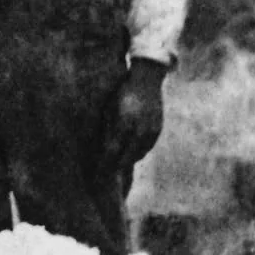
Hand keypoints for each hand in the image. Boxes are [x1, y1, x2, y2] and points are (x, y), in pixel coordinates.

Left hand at [102, 58, 167, 173]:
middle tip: (105, 175)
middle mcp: (139, 129)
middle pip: (126, 158)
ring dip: (126, 161)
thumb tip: (101, 148)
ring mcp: (150, 130)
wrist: (147, 80)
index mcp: (124, 122)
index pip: (112, 151)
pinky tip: (129, 153)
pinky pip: (146, 148)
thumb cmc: (121, 92)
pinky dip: (137, 152)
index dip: (105, 164)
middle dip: (115, 167)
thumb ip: (107, 128)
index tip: (97, 172)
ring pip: (138, 155)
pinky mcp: (157, 130)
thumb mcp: (109, 108)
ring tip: (116, 166)